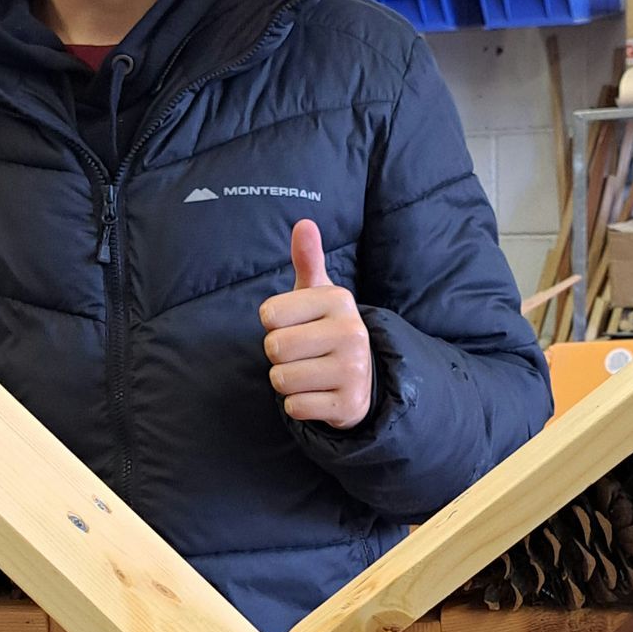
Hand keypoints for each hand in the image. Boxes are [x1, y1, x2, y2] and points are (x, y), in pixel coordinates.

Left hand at [259, 220, 373, 429]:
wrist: (362, 379)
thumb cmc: (325, 330)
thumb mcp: (318, 295)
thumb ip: (307, 260)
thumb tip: (304, 223)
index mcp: (338, 301)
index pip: (269, 314)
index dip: (273, 324)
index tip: (294, 325)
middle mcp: (351, 333)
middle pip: (274, 348)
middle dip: (278, 356)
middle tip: (302, 354)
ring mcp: (353, 371)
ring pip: (281, 380)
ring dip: (287, 382)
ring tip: (309, 373)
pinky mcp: (348, 405)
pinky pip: (295, 407)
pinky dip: (299, 405)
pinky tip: (318, 394)